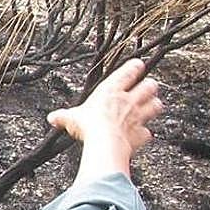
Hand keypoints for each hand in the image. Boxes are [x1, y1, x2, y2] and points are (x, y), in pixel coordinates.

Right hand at [47, 58, 163, 168]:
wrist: (105, 143)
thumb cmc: (90, 125)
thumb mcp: (72, 118)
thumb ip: (63, 116)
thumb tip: (53, 117)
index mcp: (112, 90)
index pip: (131, 70)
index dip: (135, 67)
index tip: (137, 66)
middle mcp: (129, 101)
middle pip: (150, 86)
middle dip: (149, 87)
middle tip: (145, 89)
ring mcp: (138, 117)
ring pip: (156, 105)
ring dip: (154, 106)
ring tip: (150, 108)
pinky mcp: (141, 134)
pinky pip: (147, 132)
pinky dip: (144, 134)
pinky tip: (140, 135)